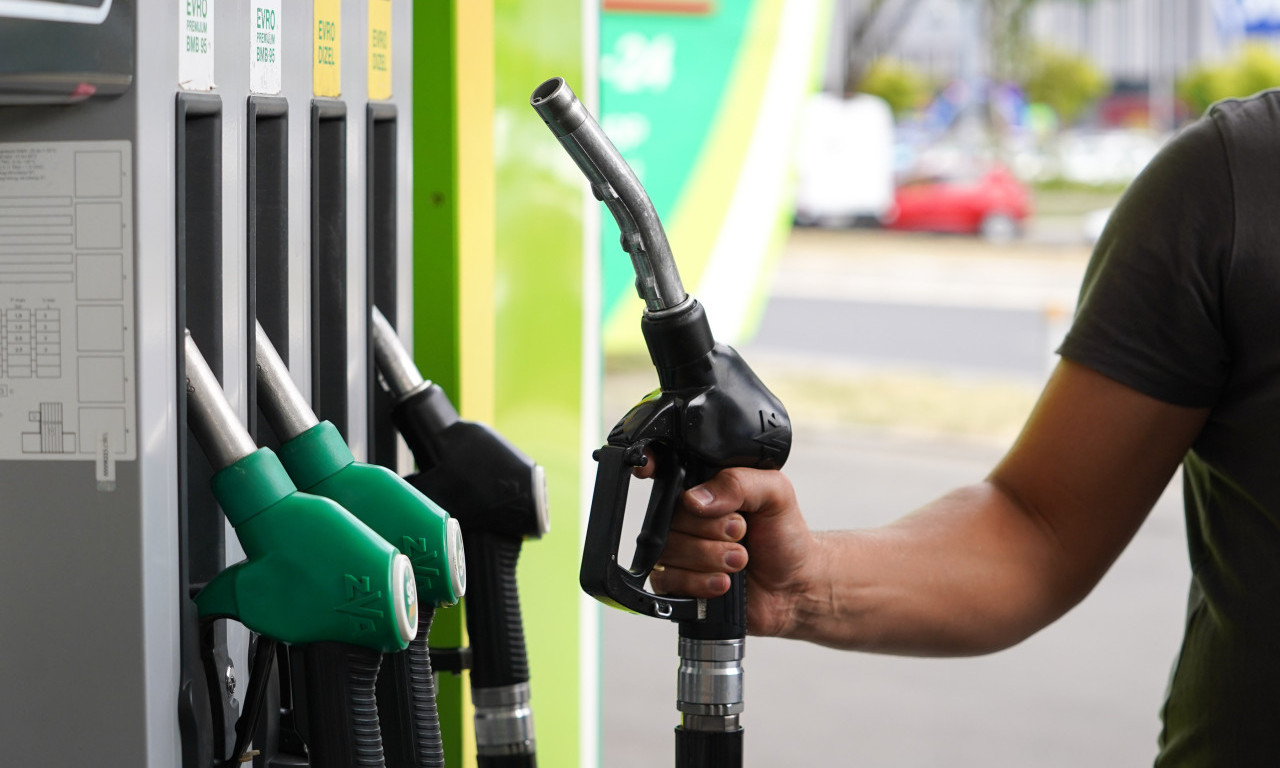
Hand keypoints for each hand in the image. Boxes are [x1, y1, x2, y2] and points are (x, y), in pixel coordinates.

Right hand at [648, 467, 815, 637]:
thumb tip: (696, 498)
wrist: (794, 587)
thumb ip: (739, 483)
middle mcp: (689, 521)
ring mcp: (681, 552)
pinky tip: (724, 582)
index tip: (732, 516)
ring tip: (739, 561)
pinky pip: (668, 580)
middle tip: (741, 537)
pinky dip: (700, 582)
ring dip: (711, 559)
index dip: (692, 500)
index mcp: (706, 492)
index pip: (675, 486)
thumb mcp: (776, 494)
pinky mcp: (679, 583)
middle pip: (671, 522)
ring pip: (669, 551)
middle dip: (712, 533)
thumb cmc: (784, 538)